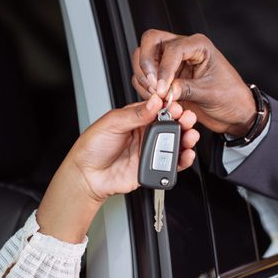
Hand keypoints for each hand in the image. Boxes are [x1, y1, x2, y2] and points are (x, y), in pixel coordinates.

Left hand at [37, 95, 198, 242]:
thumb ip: (135, 114)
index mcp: (136, 118)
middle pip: (172, 126)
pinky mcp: (153, 168)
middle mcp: (145, 133)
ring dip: (187, 139)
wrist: (87, 176)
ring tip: (191, 136)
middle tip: (188, 120)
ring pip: (175, 143)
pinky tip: (187, 154)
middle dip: (184, 122)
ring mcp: (150, 151)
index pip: (159, 109)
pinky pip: (172, 164)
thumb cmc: (92, 147)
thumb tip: (154, 102)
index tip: (177, 107)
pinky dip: (183, 160)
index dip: (171, 107)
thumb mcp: (111, 123)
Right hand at [132, 29, 259, 136]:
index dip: (164, 68)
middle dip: (147, 63)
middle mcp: (183, 49)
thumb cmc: (231, 97)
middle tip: (153, 85)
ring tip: (156, 94)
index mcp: (198, 46)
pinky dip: (144, 87)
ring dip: (144, 76)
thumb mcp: (210, 93)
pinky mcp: (166, 76)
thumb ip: (186, 89)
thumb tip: (164, 90)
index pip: (172, 48)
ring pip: (142, 56)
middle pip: (151, 41)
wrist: (234, 112)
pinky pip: (144, 75)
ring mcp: (172, 62)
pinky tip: (156, 99)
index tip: (162, 88)